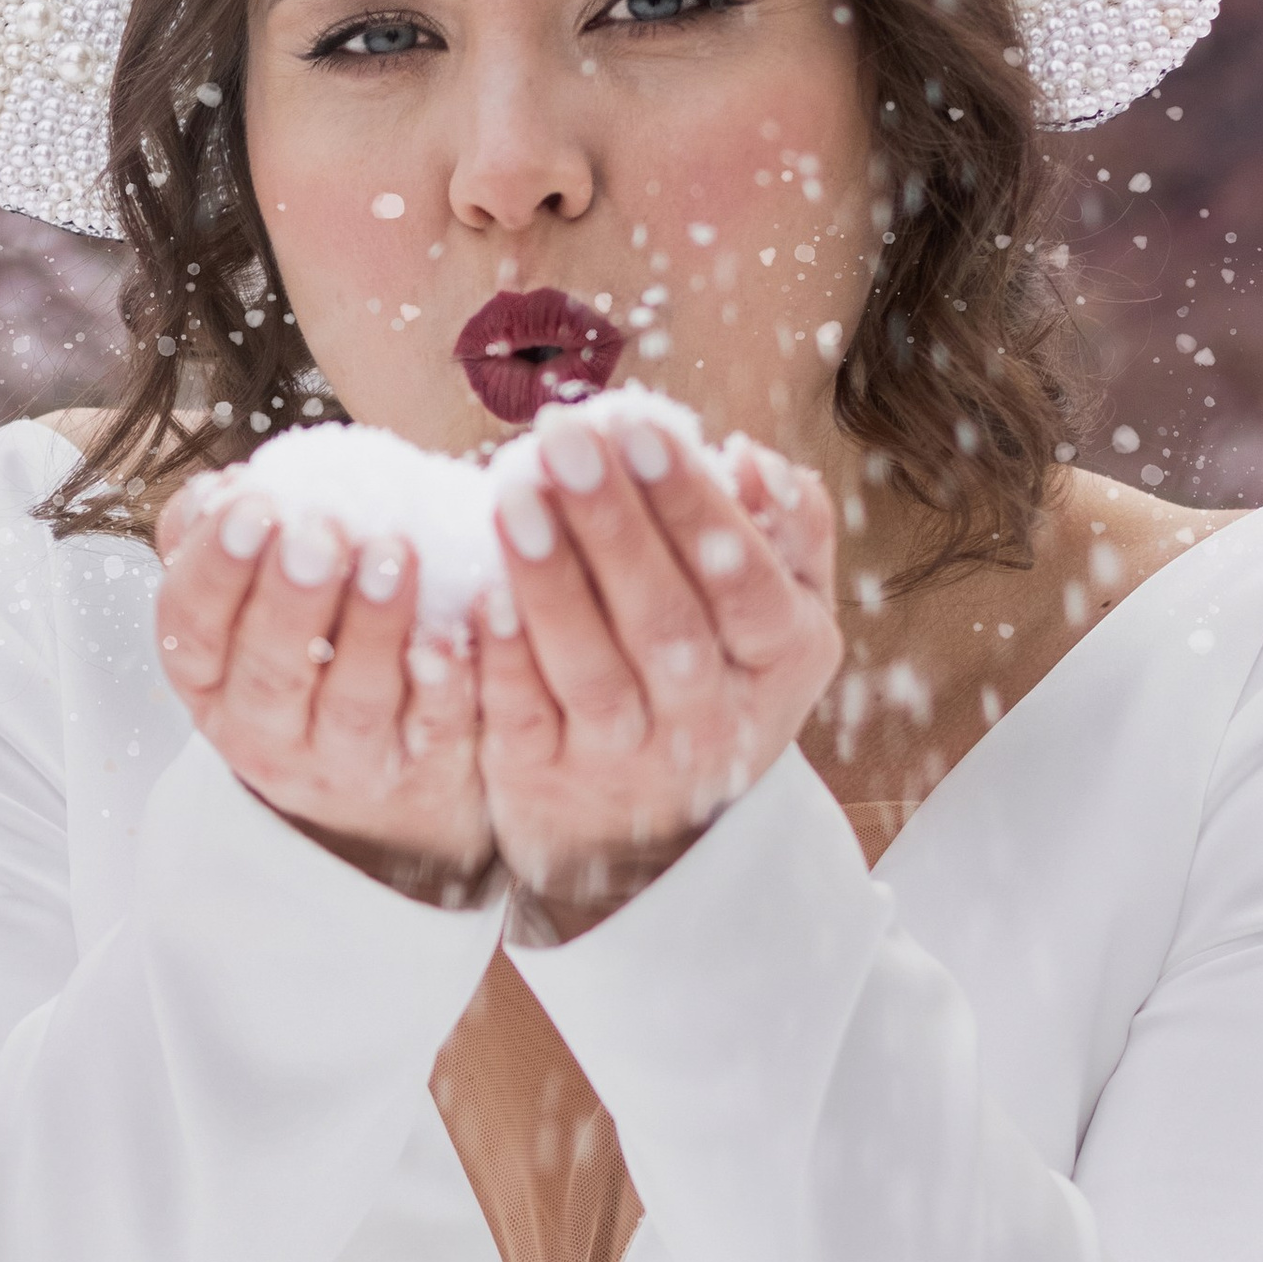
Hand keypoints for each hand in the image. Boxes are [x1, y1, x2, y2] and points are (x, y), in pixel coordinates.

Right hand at [153, 478, 494, 892]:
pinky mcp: (419, 773)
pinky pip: (435, 731)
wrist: (379, 760)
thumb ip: (223, 542)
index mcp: (209, 678)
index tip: (251, 505)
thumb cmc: (305, 647)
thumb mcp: (245, 599)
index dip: (216, 568)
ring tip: (392, 554)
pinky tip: (454, 630)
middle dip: (292, 600)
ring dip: (373, 629)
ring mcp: (342, 761)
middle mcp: (263, 732)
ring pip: (354, 704)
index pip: (191, 626)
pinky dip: (447, 683)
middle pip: (269, 673)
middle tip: (320, 533)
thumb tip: (222, 490)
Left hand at [475, 416, 840, 926]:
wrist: (653, 836)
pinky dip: (502, 657)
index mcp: (779, 661)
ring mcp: (626, 759)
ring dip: (550, 580)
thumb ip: (788, 533)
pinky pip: (523, 718)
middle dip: (613, 524)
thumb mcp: (778, 619)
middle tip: (563, 436)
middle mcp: (711, 720)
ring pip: (591, 671)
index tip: (642, 425)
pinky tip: (475, 590)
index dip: (695, 509)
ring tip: (512, 491)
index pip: (744, 584)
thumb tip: (750, 457)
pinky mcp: (544, 780)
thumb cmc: (714, 682)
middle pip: (664, 622)